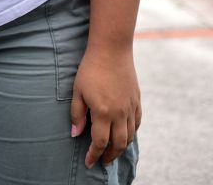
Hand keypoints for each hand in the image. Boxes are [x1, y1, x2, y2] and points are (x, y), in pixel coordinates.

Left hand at [70, 47, 140, 168]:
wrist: (112, 49)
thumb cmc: (91, 68)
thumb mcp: (78, 90)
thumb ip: (77, 114)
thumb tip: (75, 134)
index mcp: (103, 112)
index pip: (100, 142)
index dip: (94, 155)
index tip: (89, 163)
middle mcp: (120, 113)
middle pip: (118, 144)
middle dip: (109, 156)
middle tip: (102, 162)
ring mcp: (130, 107)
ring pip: (130, 136)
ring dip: (121, 148)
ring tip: (113, 152)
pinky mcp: (137, 100)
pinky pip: (137, 123)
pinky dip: (132, 133)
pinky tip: (125, 134)